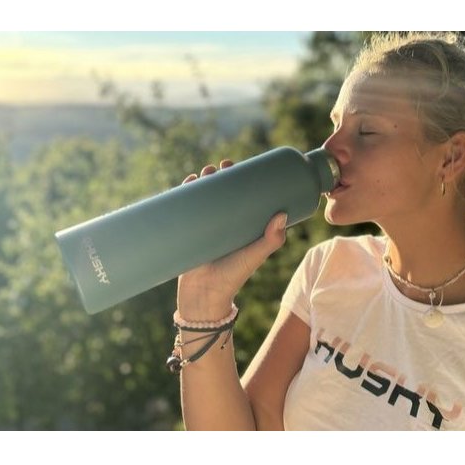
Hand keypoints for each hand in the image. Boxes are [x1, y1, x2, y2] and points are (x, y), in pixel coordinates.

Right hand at [176, 159, 287, 318]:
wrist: (203, 297)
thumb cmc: (233, 278)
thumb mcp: (254, 257)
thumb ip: (271, 240)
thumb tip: (282, 214)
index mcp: (242, 226)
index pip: (242, 196)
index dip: (241, 180)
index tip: (241, 166)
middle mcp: (223, 224)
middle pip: (220, 192)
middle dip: (219, 176)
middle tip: (221, 166)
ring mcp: (204, 227)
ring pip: (202, 198)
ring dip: (201, 181)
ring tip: (203, 173)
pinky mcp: (187, 233)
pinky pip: (184, 210)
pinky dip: (183, 195)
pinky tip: (185, 183)